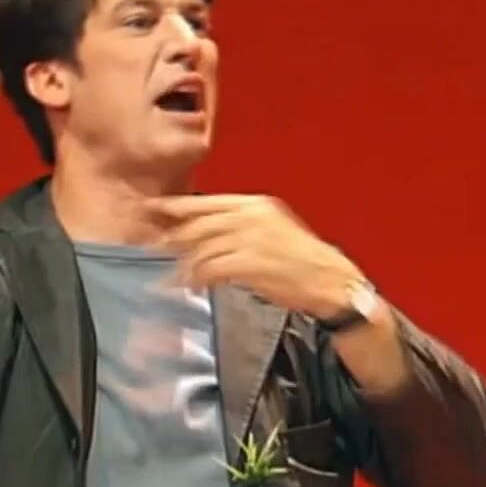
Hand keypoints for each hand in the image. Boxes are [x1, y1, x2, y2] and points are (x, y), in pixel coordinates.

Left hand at [149, 194, 361, 318]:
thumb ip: (242, 226)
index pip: (208, 201)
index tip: (155, 208)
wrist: (330, 280)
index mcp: (257, 204)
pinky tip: (189, 286)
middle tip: (155, 247)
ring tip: (170, 276)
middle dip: (174, 237)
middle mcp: (252, 216)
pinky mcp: (251, 263)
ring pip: (203, 248)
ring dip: (183, 265)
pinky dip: (196, 278)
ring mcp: (251, 239)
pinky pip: (211, 269)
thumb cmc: (303, 260)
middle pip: (200, 224)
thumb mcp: (274, 229)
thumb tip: (208, 234)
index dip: (178, 205)